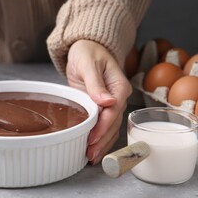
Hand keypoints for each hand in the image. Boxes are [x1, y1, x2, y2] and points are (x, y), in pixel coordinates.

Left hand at [66, 40, 131, 164]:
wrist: (86, 49)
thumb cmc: (87, 52)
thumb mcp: (88, 64)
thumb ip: (96, 82)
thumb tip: (107, 101)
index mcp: (119, 86)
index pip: (114, 109)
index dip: (104, 125)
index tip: (93, 137)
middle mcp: (118, 97)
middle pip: (113, 122)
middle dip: (102, 139)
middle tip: (90, 154)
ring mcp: (111, 103)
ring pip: (110, 127)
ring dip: (102, 143)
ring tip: (90, 156)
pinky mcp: (102, 107)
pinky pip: (104, 124)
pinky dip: (100, 137)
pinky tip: (93, 148)